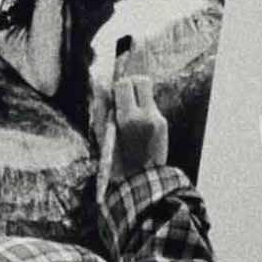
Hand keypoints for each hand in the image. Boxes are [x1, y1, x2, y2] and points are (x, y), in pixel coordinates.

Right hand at [107, 36, 168, 175]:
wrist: (141, 181)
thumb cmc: (116, 160)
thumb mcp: (102, 135)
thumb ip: (101, 107)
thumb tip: (98, 82)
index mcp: (128, 118)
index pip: (125, 83)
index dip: (117, 80)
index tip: (113, 80)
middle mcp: (146, 115)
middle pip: (141, 80)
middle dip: (130, 82)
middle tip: (121, 93)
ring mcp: (157, 119)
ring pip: (148, 90)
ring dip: (137, 92)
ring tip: (128, 108)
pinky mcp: (163, 123)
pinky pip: (151, 104)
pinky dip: (142, 106)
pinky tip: (135, 122)